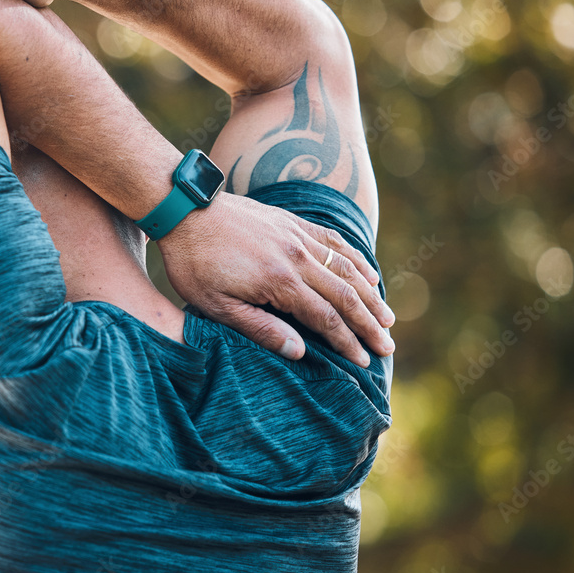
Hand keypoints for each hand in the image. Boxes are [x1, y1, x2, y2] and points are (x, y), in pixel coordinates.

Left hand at [157, 192, 394, 367]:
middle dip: (369, 324)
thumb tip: (300, 352)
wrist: (185, 210)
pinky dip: (356, 259)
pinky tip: (369, 275)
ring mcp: (297, 236)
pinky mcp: (292, 222)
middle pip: (346, 295)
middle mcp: (297, 257)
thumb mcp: (217, 306)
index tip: (363, 362)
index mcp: (279, 282)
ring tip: (388, 318)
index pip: (326, 319)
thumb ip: (260, 329)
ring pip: (346, 268)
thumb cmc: (195, 264)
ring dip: (371, 296)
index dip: (347, 342)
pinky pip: (334, 241)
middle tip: (387, 347)